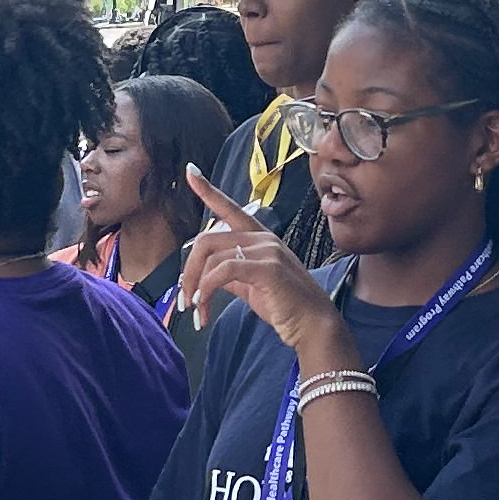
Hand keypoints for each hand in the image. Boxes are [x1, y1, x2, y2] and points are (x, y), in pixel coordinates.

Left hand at [177, 167, 351, 359]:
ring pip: (212, 258)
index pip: (230, 209)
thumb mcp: (251, 287)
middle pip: (208, 240)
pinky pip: (224, 271)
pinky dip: (207, 289)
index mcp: (260, 238)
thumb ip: (230, 275)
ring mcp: (267, 251)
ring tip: (196, 311)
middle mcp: (264, 238)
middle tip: (184, 299)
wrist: (314, 326)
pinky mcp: (268, 268)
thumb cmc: (286, 307)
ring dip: (196, 288)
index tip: (190, 173)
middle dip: (188, 271)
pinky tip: (204, 307)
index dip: (208, 190)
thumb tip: (206, 275)